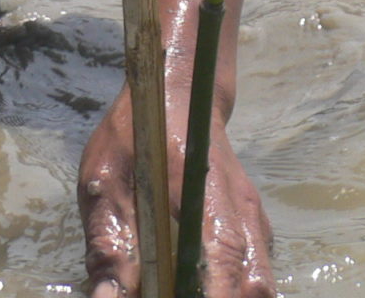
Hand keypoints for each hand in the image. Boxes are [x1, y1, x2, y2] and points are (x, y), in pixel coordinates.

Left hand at [80, 87, 273, 296]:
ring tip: (187, 295)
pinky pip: (254, 270)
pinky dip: (234, 290)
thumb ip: (108, 243)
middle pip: (255, 281)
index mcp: (205, 194)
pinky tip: (202, 289)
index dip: (215, 295)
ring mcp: (253, 218)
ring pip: (259, 279)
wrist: (182, 88)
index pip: (223, 256)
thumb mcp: (106, 180)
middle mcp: (242, 210)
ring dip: (231, 297)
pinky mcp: (251, 225)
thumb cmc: (139, 132)